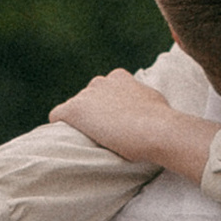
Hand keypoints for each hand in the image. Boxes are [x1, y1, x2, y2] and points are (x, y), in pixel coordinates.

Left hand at [48, 73, 218, 181]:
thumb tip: (151, 112)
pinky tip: (70, 140)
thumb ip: (144, 102)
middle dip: (93, 116)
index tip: (116, 125)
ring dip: (81, 124)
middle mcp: (100, 81)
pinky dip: (60, 128)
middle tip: (106, 136)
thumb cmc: (163, 122)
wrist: (157, 129)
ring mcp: (86, 95)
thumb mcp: (155, 103)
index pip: (104, 92)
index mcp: (119, 78)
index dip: (108, 110)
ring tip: (94, 142)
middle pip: (87, 99)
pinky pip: (57, 116)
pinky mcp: (75, 110)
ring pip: (74, 109)